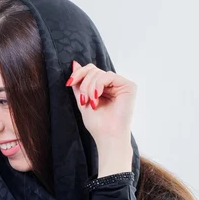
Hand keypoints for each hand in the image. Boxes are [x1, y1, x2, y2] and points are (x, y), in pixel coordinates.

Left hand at [66, 61, 134, 175]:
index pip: (90, 71)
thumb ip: (79, 83)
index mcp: (104, 87)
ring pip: (99, 73)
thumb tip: (75, 63)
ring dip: (89, 88)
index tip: (69, 83)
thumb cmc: (97, 123)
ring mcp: (122, 84)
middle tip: (83, 100)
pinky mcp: (129, 86)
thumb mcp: (82, 100)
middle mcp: (114, 84)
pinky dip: (98, 86)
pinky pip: (108, 76)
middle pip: (93, 70)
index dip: (78, 74)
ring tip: (90, 102)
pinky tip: (97, 98)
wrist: (107, 136)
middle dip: (83, 83)